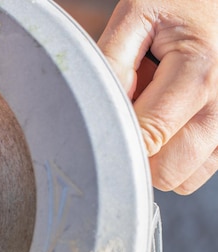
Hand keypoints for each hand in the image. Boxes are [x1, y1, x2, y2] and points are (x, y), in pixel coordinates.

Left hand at [98, 0, 217, 193]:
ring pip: (184, 179)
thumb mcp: (137, 16)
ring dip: (160, 157)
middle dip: (138, 151)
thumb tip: (100, 109)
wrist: (214, 3)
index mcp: (199, 69)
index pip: (149, 137)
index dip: (118, 138)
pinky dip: (179, 158)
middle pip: (168, 171)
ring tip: (156, 112)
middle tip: (132, 113)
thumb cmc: (176, 6)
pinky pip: (198, 173)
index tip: (106, 122)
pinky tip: (172, 122)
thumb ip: (114, 61)